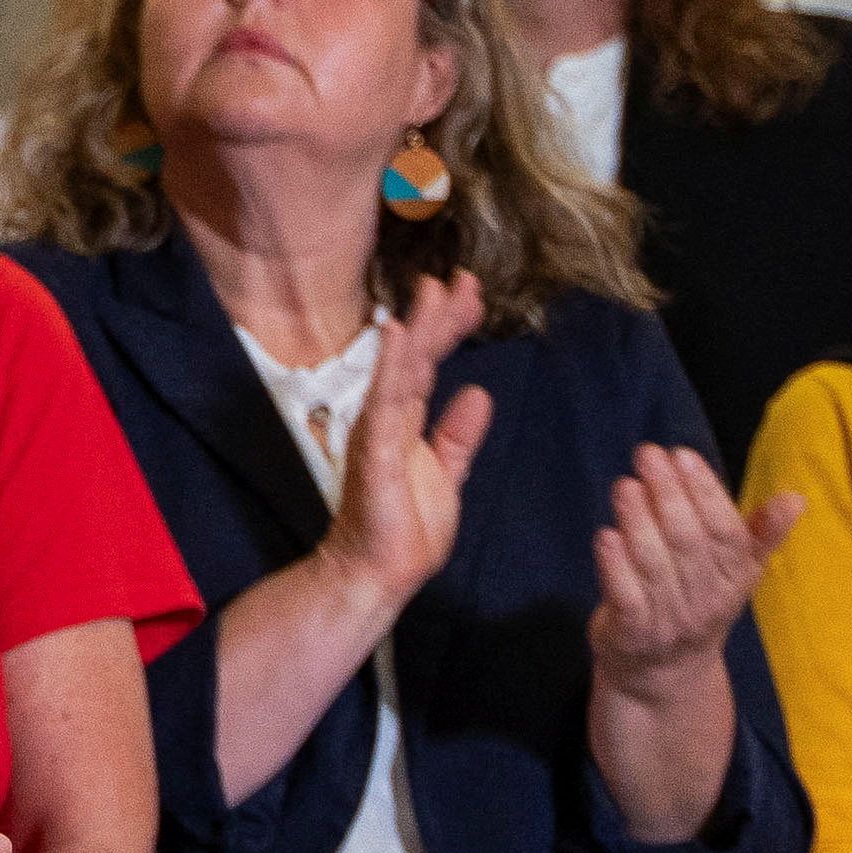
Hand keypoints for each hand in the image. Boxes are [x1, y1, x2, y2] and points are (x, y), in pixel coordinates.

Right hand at [315, 273, 496, 625]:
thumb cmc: (405, 530)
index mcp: (408, 422)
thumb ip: (457, 435)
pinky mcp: (373, 451)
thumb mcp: (446, 474)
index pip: (431, 364)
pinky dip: (390, 367)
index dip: (450, 328)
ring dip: (418, 328)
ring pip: (400, 370)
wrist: (377, 574)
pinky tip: (398, 334)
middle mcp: (389, 418)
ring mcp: (378, 431)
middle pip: (417, 357)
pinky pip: (384, 403)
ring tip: (433, 290)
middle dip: (440, 316)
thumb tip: (478, 393)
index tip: (471, 294)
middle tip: (461, 278)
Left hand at [586, 442, 798, 687]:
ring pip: (655, 565)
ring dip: (638, 521)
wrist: (664, 673)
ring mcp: (669, 620)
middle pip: (688, 542)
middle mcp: (706, 601)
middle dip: (668, 494)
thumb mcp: (735, 570)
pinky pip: (626, 597)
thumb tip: (796, 498)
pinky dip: (616, 566)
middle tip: (648, 454)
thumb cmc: (698, 600)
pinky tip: (606, 535)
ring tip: (625, 485)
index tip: (683, 455)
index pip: (725, 531)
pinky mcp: (632, 634)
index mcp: (736, 579)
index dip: (705, 492)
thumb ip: (758, 532)